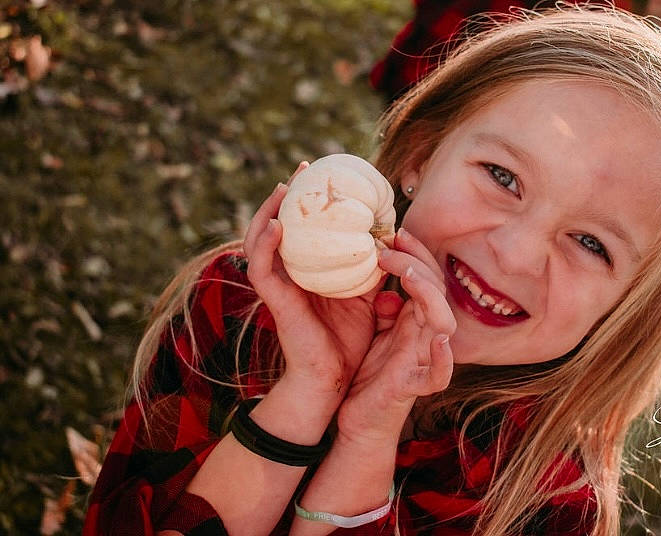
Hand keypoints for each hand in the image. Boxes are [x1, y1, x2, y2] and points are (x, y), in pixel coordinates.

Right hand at [242, 162, 390, 396]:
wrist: (333, 380)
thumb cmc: (348, 342)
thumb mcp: (365, 298)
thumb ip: (370, 270)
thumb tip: (390, 239)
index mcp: (305, 272)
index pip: (298, 230)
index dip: (305, 202)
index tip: (320, 174)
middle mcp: (286, 275)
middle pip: (273, 227)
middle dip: (284, 196)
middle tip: (302, 169)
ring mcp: (277, 287)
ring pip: (257, 240)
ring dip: (267, 211)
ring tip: (283, 187)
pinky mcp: (274, 301)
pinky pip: (261, 268)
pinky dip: (265, 244)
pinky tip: (277, 225)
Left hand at [337, 229, 456, 442]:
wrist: (360, 421)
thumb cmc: (370, 375)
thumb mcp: (375, 331)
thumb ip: (383, 307)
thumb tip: (385, 285)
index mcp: (414, 320)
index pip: (426, 278)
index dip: (415, 253)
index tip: (395, 231)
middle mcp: (424, 336)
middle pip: (438, 292)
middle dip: (420, 263)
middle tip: (395, 242)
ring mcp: (422, 361)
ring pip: (444, 324)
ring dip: (430, 297)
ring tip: (411, 277)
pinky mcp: (411, 387)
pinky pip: (437, 376)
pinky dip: (443, 360)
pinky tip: (441, 343)